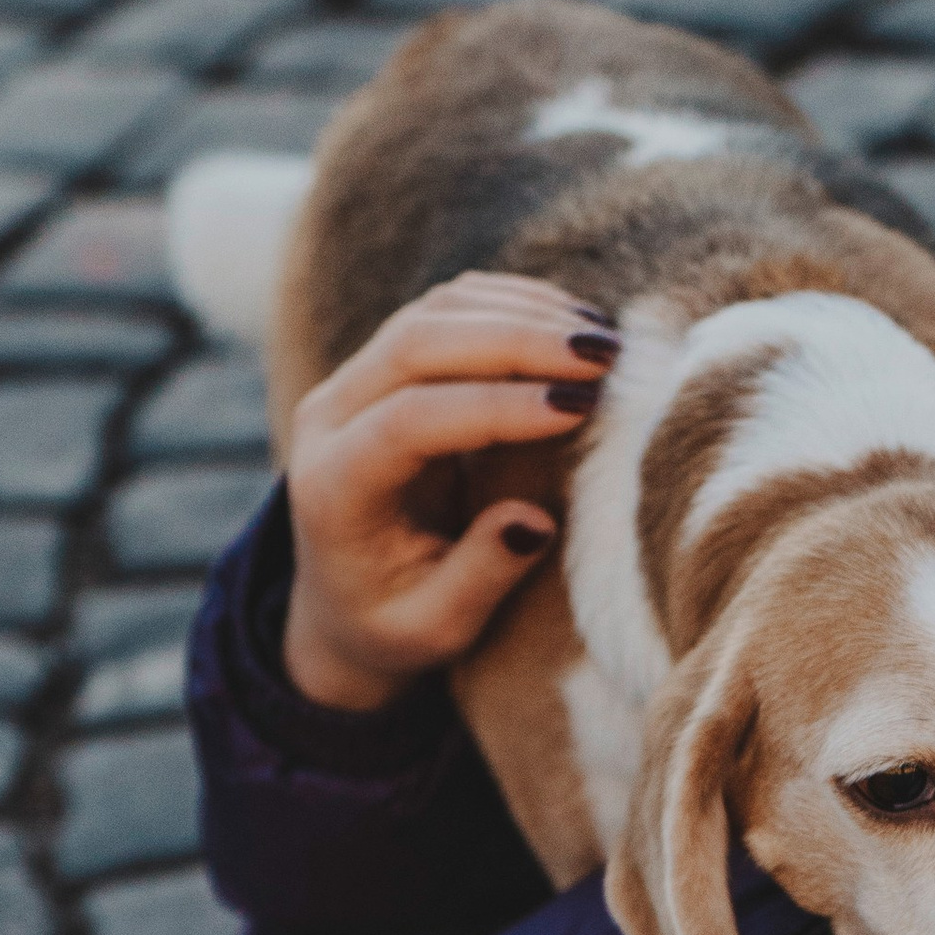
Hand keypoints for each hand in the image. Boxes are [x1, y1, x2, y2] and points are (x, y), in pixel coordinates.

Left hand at [280, 273, 619, 708]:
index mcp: (331, 486)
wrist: (343, 600)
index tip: (579, 406)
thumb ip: (477, 580)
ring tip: (606, 344)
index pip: (408, 420)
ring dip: (524, 315)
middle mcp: (328, 418)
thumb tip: (533, 523)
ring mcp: (352, 379)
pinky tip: (574, 328)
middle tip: (606, 357)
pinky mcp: (386, 362)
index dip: (495, 406)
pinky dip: (514, 306)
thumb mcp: (433, 628)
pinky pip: (448, 309)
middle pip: (417, 342)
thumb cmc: (392, 623)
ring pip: (435, 313)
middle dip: (517, 340)